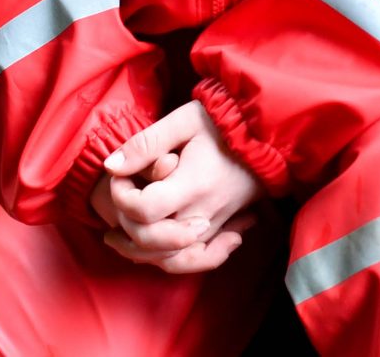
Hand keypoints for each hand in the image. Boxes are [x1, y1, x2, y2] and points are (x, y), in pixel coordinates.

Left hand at [95, 102, 263, 273]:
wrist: (270, 131)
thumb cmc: (225, 121)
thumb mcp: (185, 119)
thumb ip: (147, 143)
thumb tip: (110, 167)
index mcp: (194, 184)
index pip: (144, 211)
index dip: (121, 196)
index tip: (119, 175)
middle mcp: (204, 213)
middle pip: (151, 243)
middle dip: (124, 226)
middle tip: (118, 203)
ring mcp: (215, 225)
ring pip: (170, 261)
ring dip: (139, 252)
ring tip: (118, 234)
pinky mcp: (223, 228)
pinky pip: (192, 259)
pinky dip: (170, 260)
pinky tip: (154, 246)